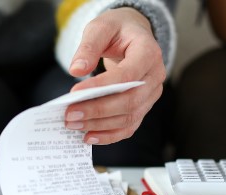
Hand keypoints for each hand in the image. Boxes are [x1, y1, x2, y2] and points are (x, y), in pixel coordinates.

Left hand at [63, 7, 165, 144]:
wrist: (133, 35)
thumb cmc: (118, 30)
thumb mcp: (101, 27)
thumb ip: (88, 46)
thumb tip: (76, 69)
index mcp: (149, 52)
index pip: (127, 76)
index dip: (102, 87)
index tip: (75, 93)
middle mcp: (155, 76)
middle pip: (130, 102)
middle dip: (98, 111)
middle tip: (70, 115)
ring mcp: (151, 94)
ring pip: (129, 117)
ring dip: (100, 125)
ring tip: (73, 125)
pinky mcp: (143, 106)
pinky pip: (129, 126)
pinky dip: (109, 135)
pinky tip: (89, 136)